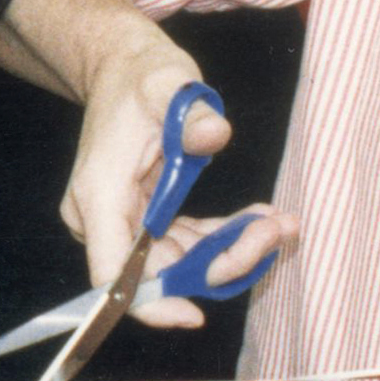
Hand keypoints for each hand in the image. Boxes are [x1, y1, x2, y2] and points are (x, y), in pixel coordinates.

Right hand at [55, 51, 288, 328]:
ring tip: (279, 223)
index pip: (113, 274)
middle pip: (160, 272)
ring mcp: (125, 222)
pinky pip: (186, 246)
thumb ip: (189, 110)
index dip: (151, 304)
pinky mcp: (146, 218)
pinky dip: (223, 238)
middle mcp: (104, 219)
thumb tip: (214, 134)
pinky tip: (258, 218)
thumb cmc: (142, 74)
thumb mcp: (168, 82)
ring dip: (232, 251)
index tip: (194, 315)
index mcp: (100, 195)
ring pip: (180, 264)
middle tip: (275, 230)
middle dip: (222, 261)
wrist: (125, 65)